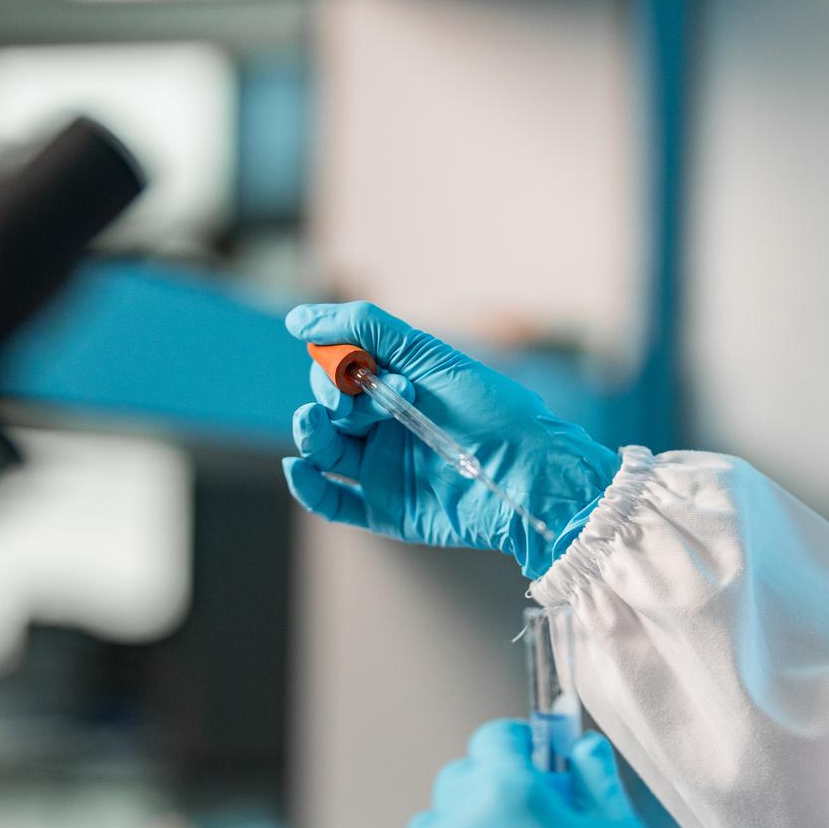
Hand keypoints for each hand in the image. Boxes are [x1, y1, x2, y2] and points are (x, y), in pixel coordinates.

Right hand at [282, 303, 621, 578]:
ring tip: (314, 424)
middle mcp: (388, 426)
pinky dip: (308, 486)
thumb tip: (299, 319)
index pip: (343, 368)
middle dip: (331, 397)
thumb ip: (368, 329)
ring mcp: (385, 468)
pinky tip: (300, 467)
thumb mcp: (430, 356)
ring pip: (324, 449)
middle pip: (331, 407)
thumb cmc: (492, 410)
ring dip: (309, 433)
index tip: (357, 366)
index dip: (338, 364)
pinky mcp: (386, 509)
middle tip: (356, 401)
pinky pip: (331, 500)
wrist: (530, 474)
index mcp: (400, 386)